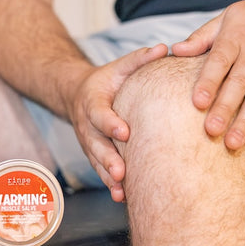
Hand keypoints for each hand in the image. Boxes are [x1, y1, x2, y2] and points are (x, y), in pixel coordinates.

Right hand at [69, 44, 167, 201]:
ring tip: (121, 191)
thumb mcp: (120, 66)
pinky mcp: (94, 155)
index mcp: (92, 101)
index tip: (124, 132)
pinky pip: (100, 171)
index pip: (99, 113)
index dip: (110, 123)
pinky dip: (110, 185)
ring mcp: (89, 143)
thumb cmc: (107, 81)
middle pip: (95, 145)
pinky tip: (122, 198)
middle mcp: (87, 126)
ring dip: (108, 177)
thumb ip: (140, 59)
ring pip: (97, 162)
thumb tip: (166, 47)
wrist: (78, 95)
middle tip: (121, 172)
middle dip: (108, 159)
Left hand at [172, 0, 244, 149]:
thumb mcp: (229, 17)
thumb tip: (176, 50)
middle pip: (239, 83)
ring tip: (232, 143)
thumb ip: (202, 37)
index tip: (197, 102)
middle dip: (225, 108)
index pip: (220, 61)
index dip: (209, 82)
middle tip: (211, 130)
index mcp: (237, 36)